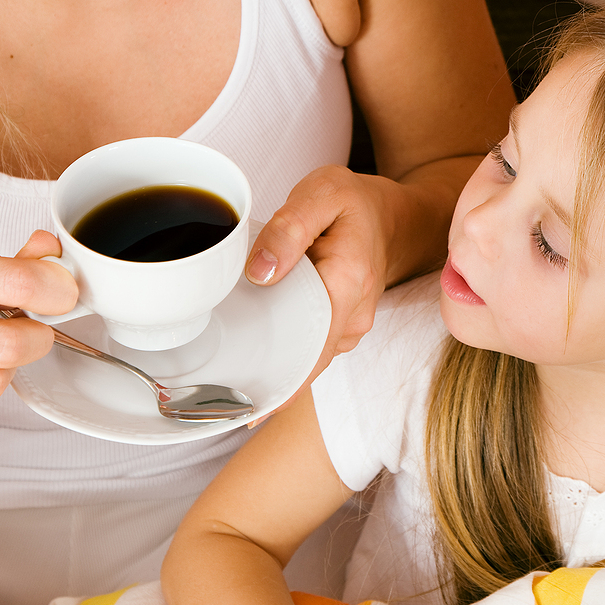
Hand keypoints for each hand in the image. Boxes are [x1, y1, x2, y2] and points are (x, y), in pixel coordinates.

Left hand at [248, 166, 396, 393]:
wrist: (389, 215)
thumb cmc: (353, 202)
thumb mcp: (322, 193)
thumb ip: (289, 228)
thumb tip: (260, 272)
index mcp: (348, 283)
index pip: (313, 349)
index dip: (280, 383)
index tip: (245, 410)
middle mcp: (354, 316)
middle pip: (307, 363)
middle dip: (267, 382)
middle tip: (215, 397)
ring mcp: (350, 327)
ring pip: (308, 359)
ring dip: (274, 366)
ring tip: (228, 371)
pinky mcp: (341, 328)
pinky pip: (312, 349)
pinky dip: (286, 352)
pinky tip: (255, 351)